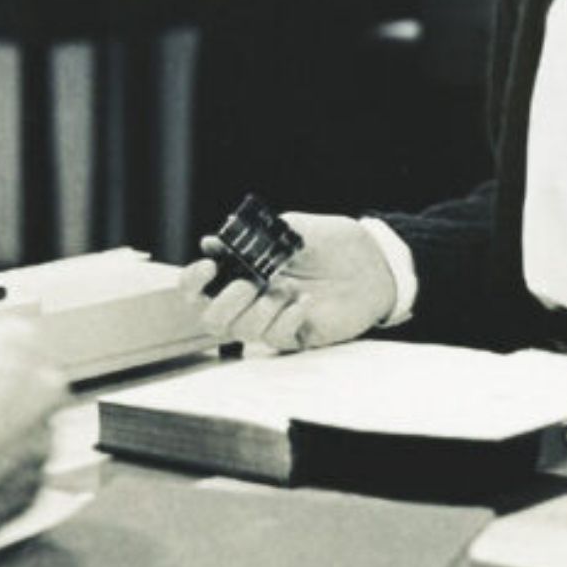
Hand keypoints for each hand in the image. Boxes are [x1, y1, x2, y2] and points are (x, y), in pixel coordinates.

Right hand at [178, 212, 397, 351]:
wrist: (374, 261)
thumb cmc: (332, 241)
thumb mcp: (292, 228)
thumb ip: (255, 237)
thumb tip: (212, 242)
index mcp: (244, 269)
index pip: (200, 286)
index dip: (192, 281)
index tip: (209, 266)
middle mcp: (253, 297)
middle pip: (213, 320)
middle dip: (225, 302)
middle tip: (250, 283)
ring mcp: (274, 318)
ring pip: (243, 332)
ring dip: (259, 311)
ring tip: (284, 289)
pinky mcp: (298, 334)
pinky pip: (278, 339)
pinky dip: (286, 320)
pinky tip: (303, 302)